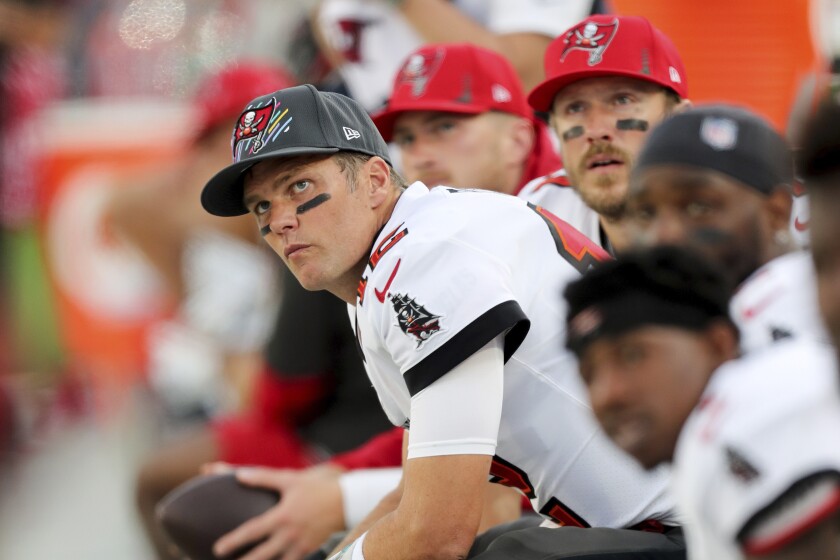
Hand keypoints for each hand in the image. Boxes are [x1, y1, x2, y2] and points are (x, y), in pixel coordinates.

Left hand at [208, 463, 345, 559]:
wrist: (345, 501)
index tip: (218, 548)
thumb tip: (239, 474)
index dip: (234, 541)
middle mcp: (289, 534)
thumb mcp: (289, 479)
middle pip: (262, 555)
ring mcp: (300, 545)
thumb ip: (263, 478)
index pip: (253, 532)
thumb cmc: (315, 488)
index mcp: (282, 516)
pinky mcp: (308, 550)